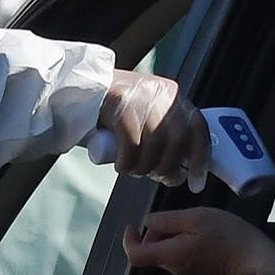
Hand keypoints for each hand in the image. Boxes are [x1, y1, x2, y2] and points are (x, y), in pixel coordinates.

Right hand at [99, 69, 208, 190]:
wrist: (75, 91)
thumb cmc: (110, 113)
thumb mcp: (144, 119)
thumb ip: (162, 136)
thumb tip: (180, 169)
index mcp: (172, 95)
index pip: (198, 127)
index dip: (199, 159)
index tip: (195, 183)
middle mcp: (161, 93)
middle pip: (178, 139)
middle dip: (167, 167)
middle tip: (154, 177)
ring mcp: (140, 96)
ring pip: (155, 144)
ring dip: (144, 167)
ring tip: (132, 170)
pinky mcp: (119, 103)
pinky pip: (132, 144)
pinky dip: (128, 162)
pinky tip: (121, 165)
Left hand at [121, 207, 274, 274]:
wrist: (257, 261)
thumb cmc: (228, 237)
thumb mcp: (197, 218)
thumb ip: (168, 221)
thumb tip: (148, 223)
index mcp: (170, 256)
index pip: (135, 255)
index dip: (129, 240)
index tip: (132, 225)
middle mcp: (175, 269)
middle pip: (152, 252)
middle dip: (155, 233)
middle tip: (174, 217)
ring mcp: (188, 274)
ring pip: (167, 253)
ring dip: (170, 237)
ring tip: (191, 222)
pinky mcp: (200, 273)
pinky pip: (181, 257)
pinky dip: (182, 243)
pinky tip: (201, 232)